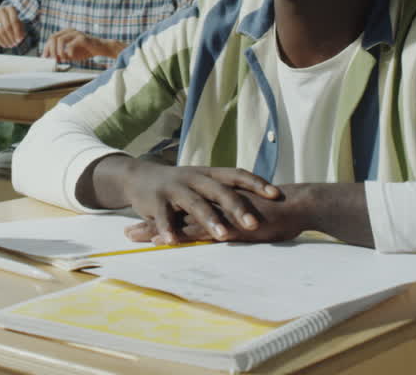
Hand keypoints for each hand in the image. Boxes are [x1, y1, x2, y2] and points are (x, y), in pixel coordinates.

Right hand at [0, 5, 25, 47]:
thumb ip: (20, 28)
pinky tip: (4, 45)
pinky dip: (0, 41)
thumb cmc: (8, 19)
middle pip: (7, 27)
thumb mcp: (15, 20)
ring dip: (7, 40)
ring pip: (1, 31)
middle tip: (15, 44)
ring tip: (11, 45)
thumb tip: (21, 37)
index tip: (20, 40)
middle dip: (12, 37)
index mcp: (10, 8)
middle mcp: (1, 10)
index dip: (17, 32)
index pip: (14, 21)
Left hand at [41, 29, 112, 61]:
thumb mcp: (71, 54)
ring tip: (61, 58)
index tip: (44, 57)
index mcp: (66, 33)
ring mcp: (76, 33)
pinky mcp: (82, 38)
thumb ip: (62, 55)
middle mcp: (70, 31)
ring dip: (58, 51)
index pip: (52, 38)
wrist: (100, 48)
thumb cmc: (85, 50)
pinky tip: (70, 57)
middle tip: (52, 59)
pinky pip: (71, 44)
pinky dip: (68, 52)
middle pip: (54, 37)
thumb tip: (51, 58)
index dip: (46, 47)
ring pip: (60, 39)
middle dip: (51, 49)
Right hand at [91, 157, 280, 244]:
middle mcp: (194, 178)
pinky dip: (169, 230)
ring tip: (223, 236)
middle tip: (255, 224)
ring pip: (195, 204)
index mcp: (209, 174)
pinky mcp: (156, 200)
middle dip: (238, 207)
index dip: (256, 183)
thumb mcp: (204, 183)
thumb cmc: (181, 185)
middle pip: (220, 191)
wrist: (139, 177)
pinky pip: (164, 216)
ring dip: (210, 220)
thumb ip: (226, 192)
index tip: (276, 194)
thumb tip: (261, 204)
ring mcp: (175, 188)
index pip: (237, 174)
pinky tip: (174, 243)